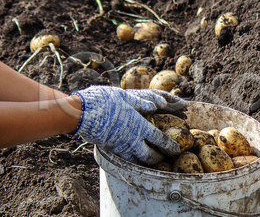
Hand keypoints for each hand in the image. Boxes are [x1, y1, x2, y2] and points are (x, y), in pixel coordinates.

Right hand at [69, 86, 185, 163]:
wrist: (83, 113)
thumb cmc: (105, 101)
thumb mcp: (125, 97)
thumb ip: (141, 102)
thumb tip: (157, 105)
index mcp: (138, 125)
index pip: (159, 139)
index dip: (169, 145)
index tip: (176, 149)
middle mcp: (131, 139)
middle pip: (149, 155)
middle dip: (157, 158)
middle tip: (162, 158)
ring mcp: (119, 146)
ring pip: (135, 160)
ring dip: (144, 162)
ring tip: (148, 161)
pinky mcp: (109, 148)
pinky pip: (122, 158)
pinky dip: (129, 160)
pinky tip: (131, 158)